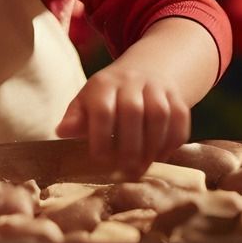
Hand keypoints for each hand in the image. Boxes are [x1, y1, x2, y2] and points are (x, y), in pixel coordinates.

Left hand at [56, 63, 189, 178]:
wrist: (144, 71)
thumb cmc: (108, 95)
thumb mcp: (87, 101)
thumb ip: (76, 117)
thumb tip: (61, 131)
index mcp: (103, 84)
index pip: (102, 109)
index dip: (101, 135)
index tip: (100, 159)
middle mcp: (131, 81)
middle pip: (133, 111)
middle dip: (130, 145)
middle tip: (126, 171)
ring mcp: (156, 87)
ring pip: (159, 114)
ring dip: (153, 145)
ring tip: (143, 167)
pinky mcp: (176, 96)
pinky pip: (180, 117)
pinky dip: (173, 139)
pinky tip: (162, 156)